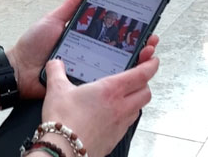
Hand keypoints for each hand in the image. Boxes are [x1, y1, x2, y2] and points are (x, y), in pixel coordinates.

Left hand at [7, 0, 159, 99]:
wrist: (19, 70)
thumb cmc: (33, 45)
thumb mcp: (52, 20)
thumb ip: (70, 6)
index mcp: (85, 38)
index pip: (112, 33)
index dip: (129, 30)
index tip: (144, 25)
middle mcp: (90, 54)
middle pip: (120, 51)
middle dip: (139, 46)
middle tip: (150, 41)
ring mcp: (88, 71)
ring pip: (116, 68)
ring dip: (135, 62)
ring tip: (146, 54)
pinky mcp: (82, 85)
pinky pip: (102, 84)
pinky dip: (118, 80)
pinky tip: (131, 74)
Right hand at [40, 56, 158, 156]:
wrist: (64, 149)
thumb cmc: (64, 120)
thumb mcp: (56, 90)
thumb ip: (56, 72)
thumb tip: (55, 63)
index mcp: (111, 90)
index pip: (141, 74)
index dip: (150, 65)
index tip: (153, 60)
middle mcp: (121, 106)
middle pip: (146, 92)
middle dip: (144, 83)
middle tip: (136, 78)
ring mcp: (120, 124)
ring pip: (139, 108)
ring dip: (135, 100)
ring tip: (123, 95)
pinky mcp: (115, 137)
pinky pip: (128, 123)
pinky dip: (125, 115)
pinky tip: (111, 114)